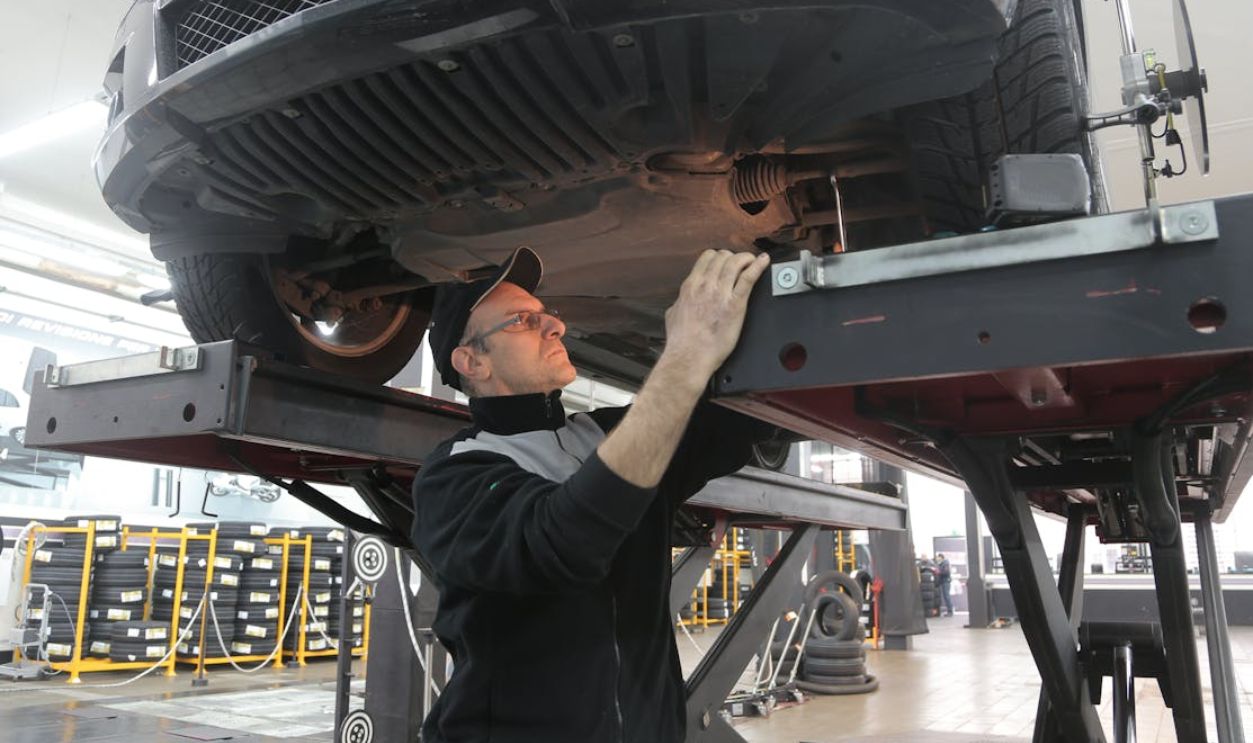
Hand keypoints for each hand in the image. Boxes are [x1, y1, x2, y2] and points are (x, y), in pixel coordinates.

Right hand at [660, 250, 770, 379]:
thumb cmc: (682, 341)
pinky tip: (764, 262)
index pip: (707, 258)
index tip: (725, 261)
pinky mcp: (735, 305)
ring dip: (746, 258)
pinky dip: (758, 266)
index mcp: (691, 286)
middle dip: (733, 257)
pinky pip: (749, 278)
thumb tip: (680, 301)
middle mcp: (705, 285)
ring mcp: (721, 294)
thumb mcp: (673, 314)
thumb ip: (680, 303)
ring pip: (736, 263)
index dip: (719, 256)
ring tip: (752, 261)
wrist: (689, 356)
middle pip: (723, 257)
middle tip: (740, 263)